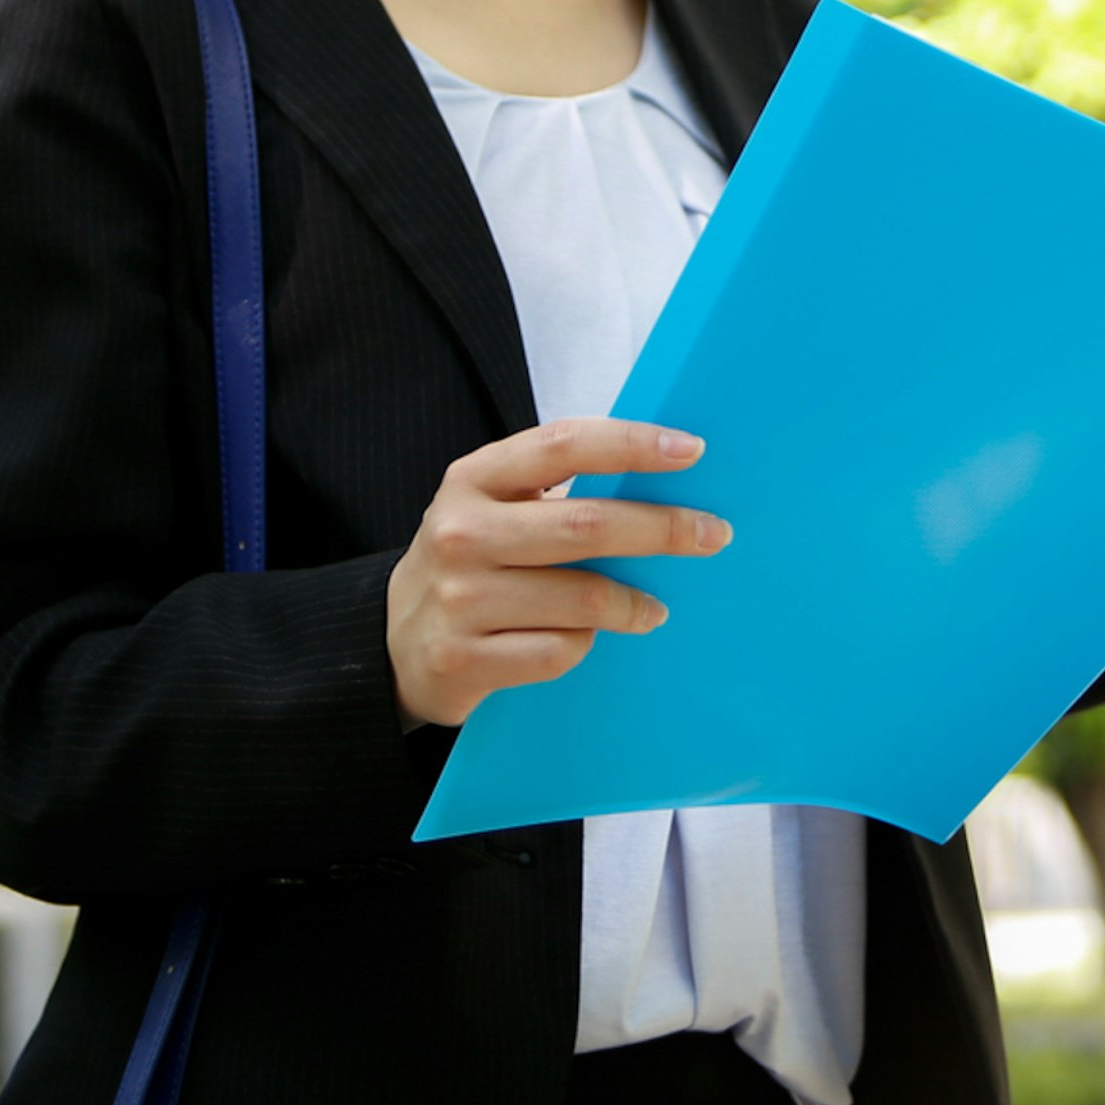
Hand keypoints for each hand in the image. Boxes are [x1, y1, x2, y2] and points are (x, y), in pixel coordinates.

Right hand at [388, 418, 728, 729]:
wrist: (392, 642)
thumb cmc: (472, 562)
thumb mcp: (494, 508)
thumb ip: (554, 488)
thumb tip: (663, 474)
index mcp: (473, 479)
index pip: (564, 444)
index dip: (632, 444)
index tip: (692, 451)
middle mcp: (460, 532)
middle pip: (586, 525)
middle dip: (662, 529)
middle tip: (712, 534)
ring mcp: (458, 599)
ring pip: (582, 598)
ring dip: (633, 603)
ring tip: (653, 606)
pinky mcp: (461, 659)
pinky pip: (558, 651)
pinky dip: (587, 644)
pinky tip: (590, 639)